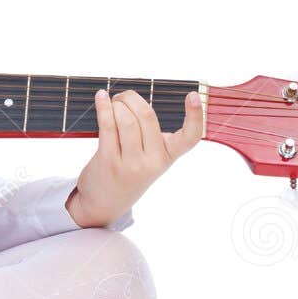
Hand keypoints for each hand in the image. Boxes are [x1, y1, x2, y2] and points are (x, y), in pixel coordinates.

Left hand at [66, 90, 202, 227]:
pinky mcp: (109, 162)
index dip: (196, 116)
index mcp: (168, 157)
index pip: (190, 138)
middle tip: (123, 96)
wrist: (105, 203)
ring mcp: (130, 163)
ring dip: (117, 103)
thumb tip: (135, 100)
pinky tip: (101, 97)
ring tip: (112, 101)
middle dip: (132, 98)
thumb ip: (150, 135)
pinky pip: (107, 127)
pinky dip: (104, 108)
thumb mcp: (149, 160)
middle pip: (147, 117)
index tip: (193, 95)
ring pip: (126, 120)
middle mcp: (153, 161)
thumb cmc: (128, 173)